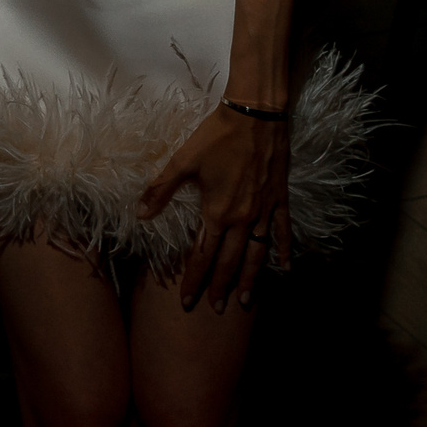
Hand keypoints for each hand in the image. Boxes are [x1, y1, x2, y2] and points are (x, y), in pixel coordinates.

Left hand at [140, 104, 291, 312]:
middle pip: (230, 261)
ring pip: (257, 254)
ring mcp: (264, 211)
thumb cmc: (216, 137)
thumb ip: (161, 190)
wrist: (255, 116)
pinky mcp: (279, 200)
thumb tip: (141, 215)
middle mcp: (243, 219)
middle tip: (216, 310)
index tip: (188, 300)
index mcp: (218, 213)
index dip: (196, 279)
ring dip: (250, 278)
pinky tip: (285, 266)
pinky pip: (282, 231)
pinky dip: (283, 249)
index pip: (204, 255)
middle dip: (221, 286)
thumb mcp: (182, 161)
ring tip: (245, 301)